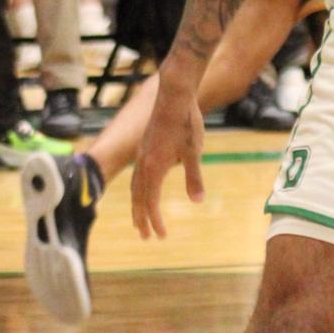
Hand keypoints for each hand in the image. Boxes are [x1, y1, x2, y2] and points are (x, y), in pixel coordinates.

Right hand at [131, 64, 205, 239]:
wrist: (174, 95)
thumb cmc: (186, 122)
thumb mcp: (194, 151)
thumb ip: (194, 177)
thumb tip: (197, 201)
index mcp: (154, 167)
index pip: (151, 201)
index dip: (155, 220)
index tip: (160, 236)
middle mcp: (144, 163)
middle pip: (138, 197)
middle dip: (142, 218)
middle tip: (145, 237)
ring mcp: (142, 154)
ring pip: (135, 186)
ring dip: (137, 205)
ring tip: (140, 220)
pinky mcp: (145, 147)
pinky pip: (137, 174)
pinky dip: (138, 189)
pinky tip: (144, 190)